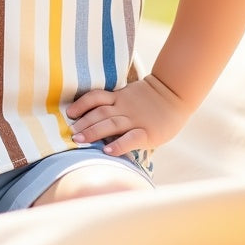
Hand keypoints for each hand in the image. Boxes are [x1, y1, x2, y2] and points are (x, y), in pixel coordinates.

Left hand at [66, 75, 189, 156]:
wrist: (175, 94)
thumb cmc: (150, 99)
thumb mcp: (129, 95)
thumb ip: (115, 103)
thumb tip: (94, 116)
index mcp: (119, 97)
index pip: (95, 97)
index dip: (81, 104)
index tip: (69, 113)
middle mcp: (124, 107)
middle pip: (99, 113)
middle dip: (83, 123)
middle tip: (70, 133)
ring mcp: (135, 120)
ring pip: (111, 124)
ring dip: (93, 132)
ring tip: (79, 140)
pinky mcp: (148, 133)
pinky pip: (131, 139)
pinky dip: (118, 145)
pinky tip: (107, 151)